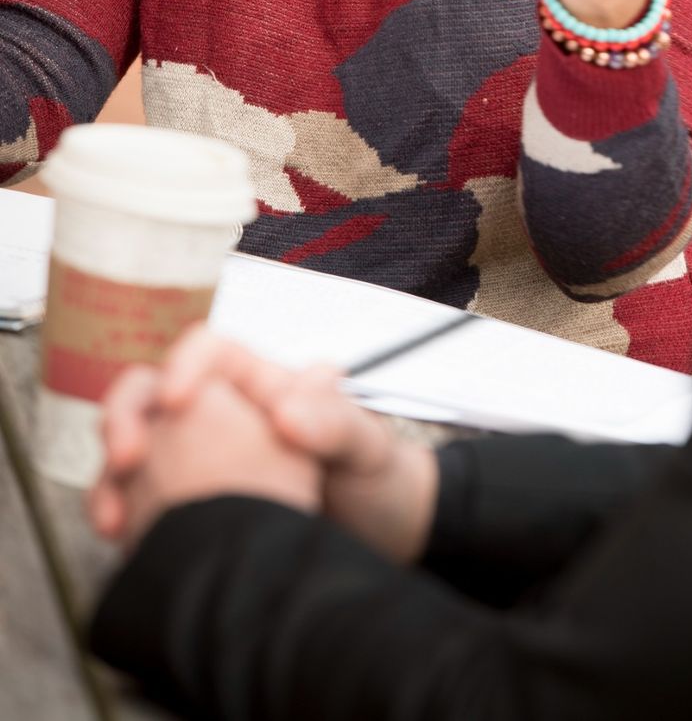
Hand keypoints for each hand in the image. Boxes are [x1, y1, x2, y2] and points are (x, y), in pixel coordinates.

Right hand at [90, 326, 438, 563]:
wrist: (381, 540)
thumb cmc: (376, 476)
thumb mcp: (369, 445)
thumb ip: (336, 422)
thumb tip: (283, 412)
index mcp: (260, 383)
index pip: (209, 351)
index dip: (184, 364)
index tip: (177, 401)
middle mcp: (220, 414)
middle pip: (151, 392)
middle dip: (125, 415)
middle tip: (127, 457)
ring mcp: (196, 460)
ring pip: (133, 446)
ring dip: (110, 472)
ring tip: (113, 516)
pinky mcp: (186, 506)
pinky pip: (136, 499)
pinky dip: (118, 512)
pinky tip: (120, 537)